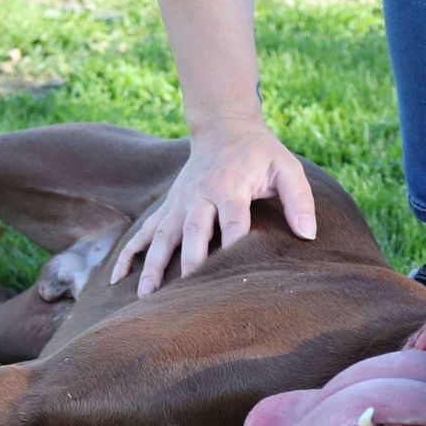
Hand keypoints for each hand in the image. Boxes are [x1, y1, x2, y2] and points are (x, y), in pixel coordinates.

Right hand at [110, 116, 316, 296]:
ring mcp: (179, 201)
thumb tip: (308, 234)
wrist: (224, 127)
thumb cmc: (260, 154)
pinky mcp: (168, 206)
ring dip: (152, 266)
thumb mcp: (287, 168)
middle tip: (184, 298)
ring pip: (163, 236)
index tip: (233, 275)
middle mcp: (200, 195)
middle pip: (193, 232)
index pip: (233, 222)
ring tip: (143, 297)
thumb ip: (300, 200)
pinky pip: (144, 231)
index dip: (233, 246)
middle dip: (188, 263)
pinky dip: (129, 253)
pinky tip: (117, 278)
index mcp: (231, 187)